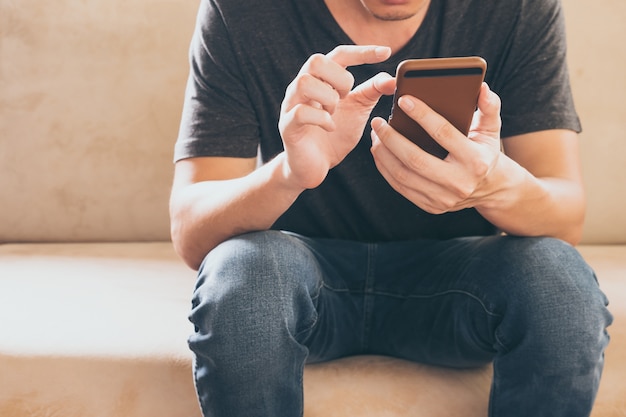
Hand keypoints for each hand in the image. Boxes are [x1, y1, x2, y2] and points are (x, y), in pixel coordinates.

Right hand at [279, 45, 395, 189]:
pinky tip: (330, 128)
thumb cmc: (335, 134)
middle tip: (347, 98)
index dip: (362, 52)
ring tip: (334, 113)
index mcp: (321, 79)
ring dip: (328, 98)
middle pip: (316, 60)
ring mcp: (292, 106)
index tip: (386, 53)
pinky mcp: (287, 127)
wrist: (316, 166)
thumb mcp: (359, 110)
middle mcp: (302, 87)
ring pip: (304, 82)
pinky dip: (321, 119)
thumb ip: (372, 92)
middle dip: (339, 78)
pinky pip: (301, 113)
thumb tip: (393, 78)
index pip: (340, 54)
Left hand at [370, 83, 502, 212]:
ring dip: (383, 154)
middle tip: (377, 122)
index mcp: (475, 160)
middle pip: (415, 159)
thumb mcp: (491, 130)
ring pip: (403, 175)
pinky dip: (385, 168)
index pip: (443, 133)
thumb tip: (482, 87)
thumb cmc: (485, 152)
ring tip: (375, 135)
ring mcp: (443, 198)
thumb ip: (489, 108)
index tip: (403, 100)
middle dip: (391, 138)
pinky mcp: (431, 206)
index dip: (422, 115)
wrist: (490, 190)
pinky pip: (400, 187)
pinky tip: (379, 152)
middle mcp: (459, 182)